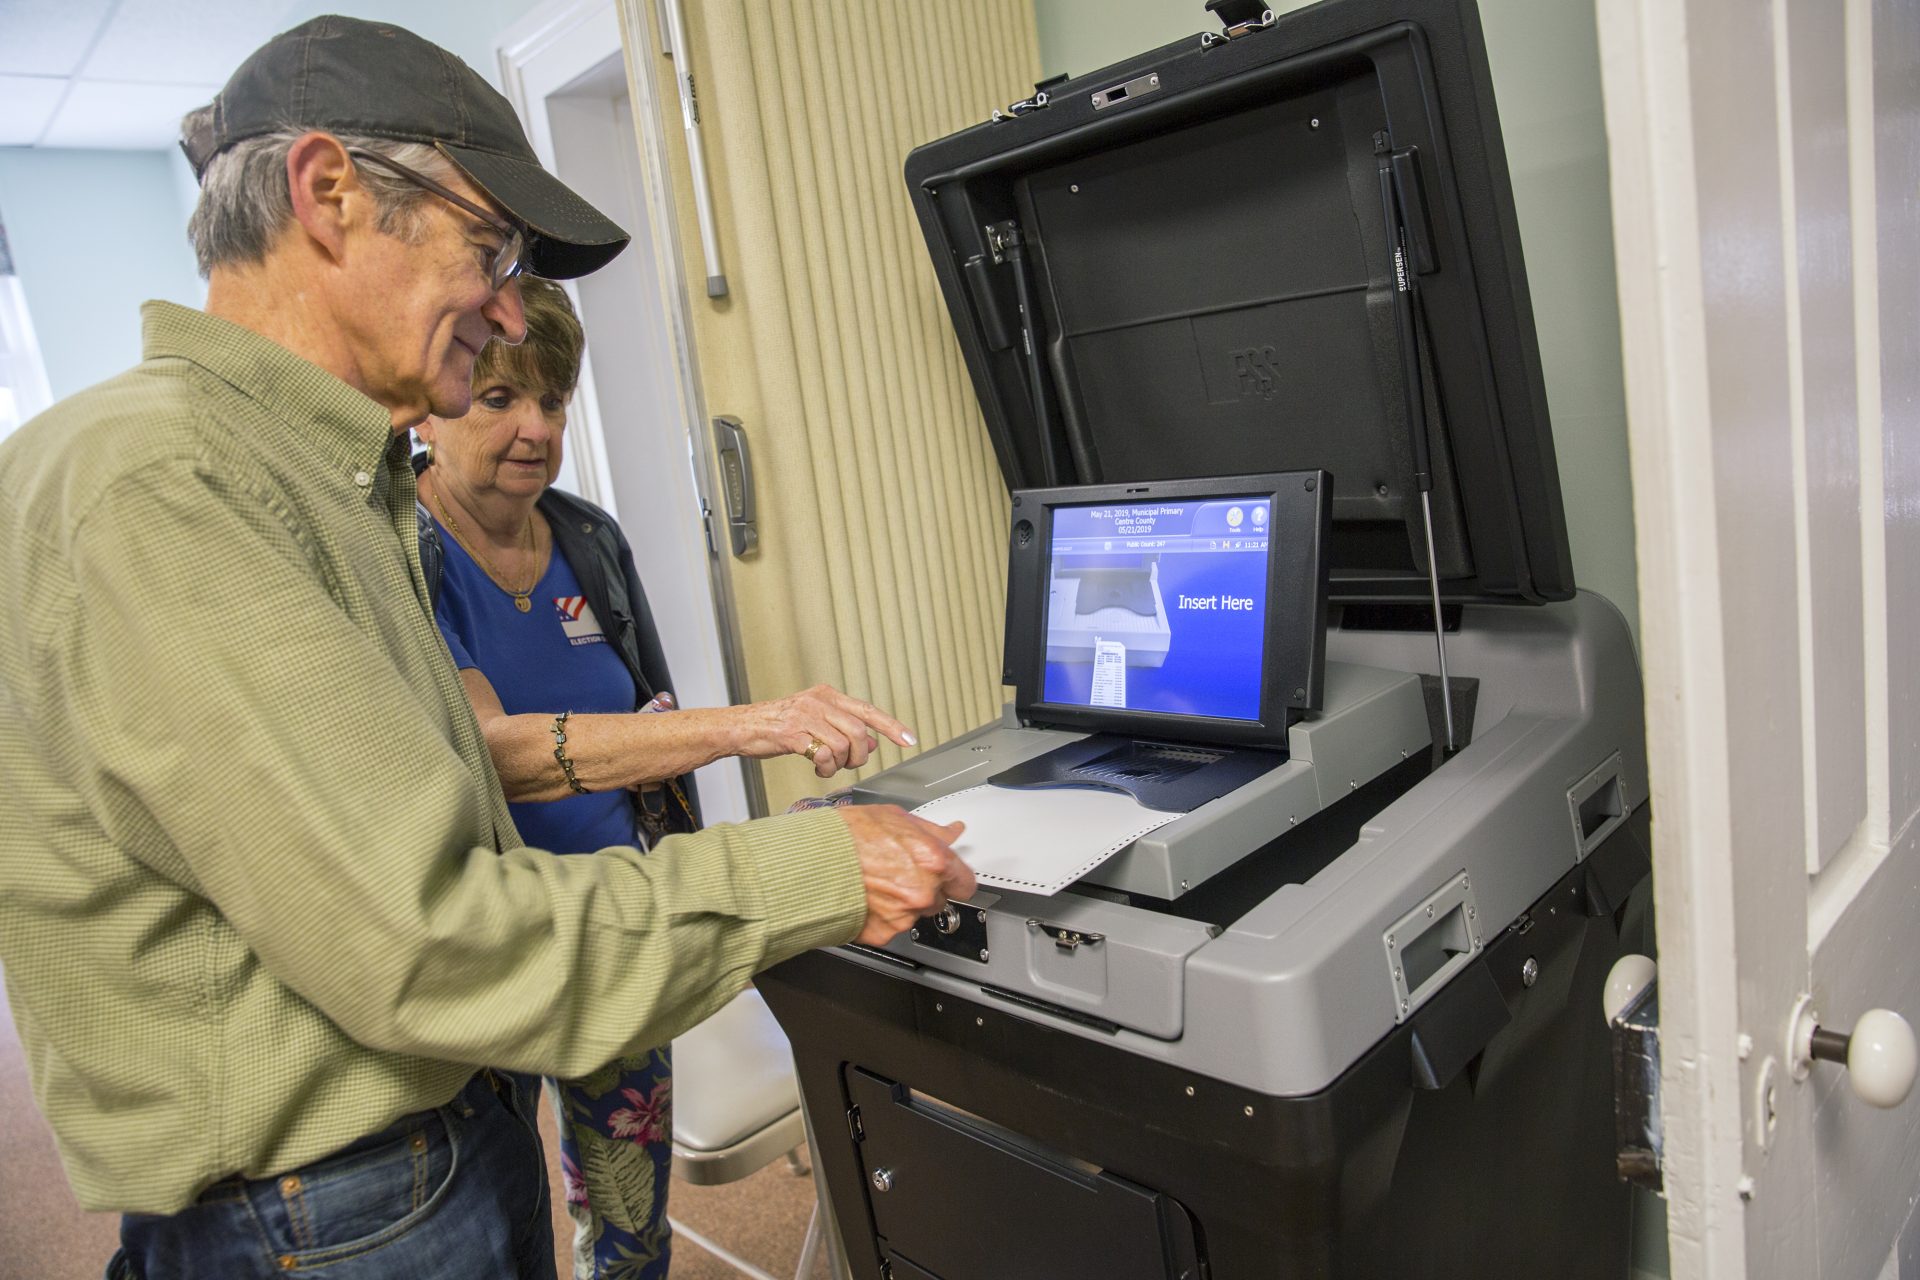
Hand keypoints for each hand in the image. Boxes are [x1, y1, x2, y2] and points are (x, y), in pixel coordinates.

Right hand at [736, 684, 915, 778]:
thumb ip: (842, 727)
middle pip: (858, 731)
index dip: (891, 726)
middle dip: (859, 754)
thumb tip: (871, 741)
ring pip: (842, 744)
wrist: (742, 727)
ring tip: (826, 766)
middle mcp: (818, 701)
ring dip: (839, 763)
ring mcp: (805, 716)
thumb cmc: (778, 726)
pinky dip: (824, 767)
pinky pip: (822, 754)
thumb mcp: (814, 720)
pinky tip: (817, 768)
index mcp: (827, 695)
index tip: (909, 739)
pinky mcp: (792, 733)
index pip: (867, 710)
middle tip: (849, 764)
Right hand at [841, 805, 974, 945]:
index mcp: (932, 861)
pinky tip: (867, 896)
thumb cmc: (845, 836)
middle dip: (926, 889)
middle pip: (940, 900)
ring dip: (903, 903)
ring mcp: (903, 916)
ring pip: (915, 914)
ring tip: (877, 882)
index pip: (965, 882)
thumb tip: (950, 833)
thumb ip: (930, 831)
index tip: (948, 876)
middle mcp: (922, 892)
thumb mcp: (894, 817)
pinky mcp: (882, 933)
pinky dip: (881, 916)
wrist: (808, 862)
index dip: (955, 878)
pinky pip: (891, 927)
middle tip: (901, 873)